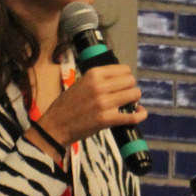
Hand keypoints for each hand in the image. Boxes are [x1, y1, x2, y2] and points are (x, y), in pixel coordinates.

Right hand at [29, 64, 145, 151]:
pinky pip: (132, 116)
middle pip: (131, 81)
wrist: (55, 125)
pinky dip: (140, 115)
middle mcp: (100, 86)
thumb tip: (121, 79)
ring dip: (135, 100)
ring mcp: (104, 103)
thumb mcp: (81, 83)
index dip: (126, 77)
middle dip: (131, 88)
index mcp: (93, 74)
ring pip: (134, 95)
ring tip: (129, 105)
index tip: (122, 84)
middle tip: (125, 96)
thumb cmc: (67, 104)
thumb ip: (99, 80)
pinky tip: (140, 114)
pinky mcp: (107, 120)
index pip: (123, 69)